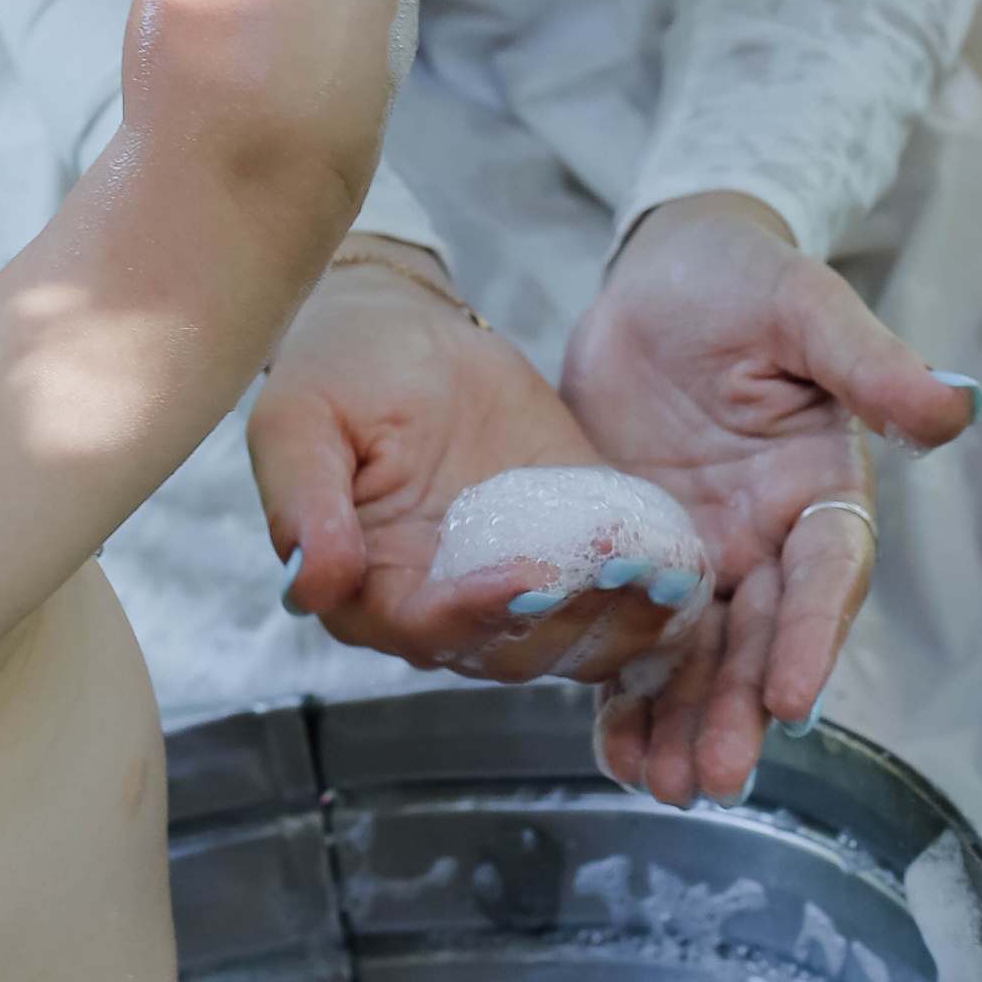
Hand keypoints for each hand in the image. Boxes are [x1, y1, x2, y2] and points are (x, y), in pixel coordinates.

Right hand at [247, 261, 690, 686]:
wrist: (404, 332)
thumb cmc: (337, 374)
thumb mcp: (300, 420)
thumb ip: (303, 500)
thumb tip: (310, 582)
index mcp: (372, 593)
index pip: (426, 628)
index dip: (474, 612)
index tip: (524, 576)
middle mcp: (450, 608)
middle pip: (512, 649)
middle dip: (566, 619)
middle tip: (612, 574)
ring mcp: (519, 585)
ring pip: (575, 637)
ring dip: (621, 618)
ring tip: (656, 573)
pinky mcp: (576, 551)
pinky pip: (618, 595)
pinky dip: (653, 593)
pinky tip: (681, 566)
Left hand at [559, 193, 972, 806]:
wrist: (657, 274)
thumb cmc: (741, 277)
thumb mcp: (804, 304)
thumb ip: (867, 359)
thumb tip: (955, 404)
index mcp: (821, 488)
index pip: (826, 573)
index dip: (812, 636)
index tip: (794, 697)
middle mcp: (770, 538)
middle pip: (764, 639)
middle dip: (742, 710)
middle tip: (717, 776)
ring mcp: (703, 555)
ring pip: (703, 659)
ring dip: (687, 723)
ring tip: (663, 787)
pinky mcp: (636, 559)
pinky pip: (634, 639)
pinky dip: (623, 698)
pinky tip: (610, 751)